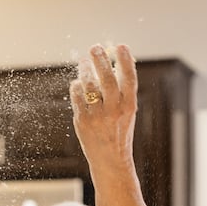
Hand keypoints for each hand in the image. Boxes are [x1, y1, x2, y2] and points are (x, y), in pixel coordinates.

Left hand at [69, 44, 137, 172]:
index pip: (128, 78)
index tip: (120, 46)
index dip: (125, 60)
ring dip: (85, 69)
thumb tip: (111, 63)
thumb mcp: (127, 112)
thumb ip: (121, 91)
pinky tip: (78, 84)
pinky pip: (77, 96)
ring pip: (88, 85)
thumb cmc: (119, 131)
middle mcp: (114, 110)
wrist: (110, 160)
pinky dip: (77, 87)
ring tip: (84, 61)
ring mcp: (97, 116)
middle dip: (100, 60)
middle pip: (106, 78)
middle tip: (95, 47)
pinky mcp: (83, 121)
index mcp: (129, 106)